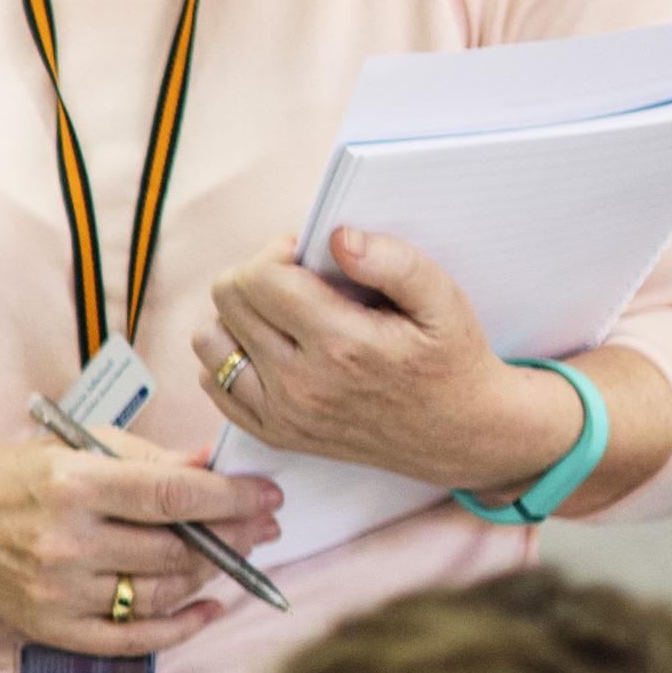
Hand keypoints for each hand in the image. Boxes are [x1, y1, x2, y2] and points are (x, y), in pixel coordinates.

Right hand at [0, 437, 278, 654]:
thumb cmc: (15, 479)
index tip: (268, 495)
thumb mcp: (77, 448)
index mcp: (73, 484)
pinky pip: (134, 638)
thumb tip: (217, 465)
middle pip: (176, 549)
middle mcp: (67, 541)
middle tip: (262, 526)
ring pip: (162, 593)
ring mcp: (60, 591)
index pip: (172, 496)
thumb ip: (149, 459)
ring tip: (231, 555)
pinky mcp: (56, 627)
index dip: (231, 498)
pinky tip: (208, 607)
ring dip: (210, 576)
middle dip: (232, 537)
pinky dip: (181, 627)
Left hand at [194, 228, 573, 491]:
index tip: (306, 254)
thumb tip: (337, 238)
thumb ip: (393, 261)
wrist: (462, 434)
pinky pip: (214, 384)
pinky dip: (231, 357)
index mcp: (340, 345)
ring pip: (210, 342)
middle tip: (298, 278)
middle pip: (229, 301)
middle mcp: (301, 383)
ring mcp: (282, 414)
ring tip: (281, 312)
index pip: (259, 278)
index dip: (277, 251)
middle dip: (258, 275)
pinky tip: (270, 347)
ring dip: (236, 317)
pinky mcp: (275, 434)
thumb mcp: (443, 301)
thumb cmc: (452, 359)